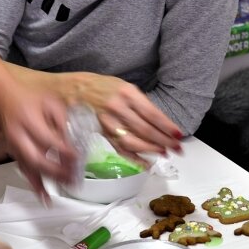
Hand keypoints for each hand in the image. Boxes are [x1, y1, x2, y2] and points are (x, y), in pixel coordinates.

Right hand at [0, 86, 75, 200]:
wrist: (6, 100)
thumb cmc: (31, 101)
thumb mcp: (51, 103)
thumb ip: (63, 121)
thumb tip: (75, 141)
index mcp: (28, 120)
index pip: (47, 139)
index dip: (63, 150)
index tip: (77, 157)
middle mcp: (18, 136)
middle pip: (36, 159)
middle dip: (56, 171)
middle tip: (74, 176)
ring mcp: (15, 148)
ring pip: (30, 169)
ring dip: (49, 181)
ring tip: (68, 186)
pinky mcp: (16, 155)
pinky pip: (25, 173)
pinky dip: (36, 187)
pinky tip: (45, 198)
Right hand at [64, 73, 182, 163]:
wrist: (70, 89)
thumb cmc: (100, 86)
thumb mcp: (123, 86)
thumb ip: (140, 103)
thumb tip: (160, 121)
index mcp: (127, 93)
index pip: (152, 114)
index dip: (167, 127)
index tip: (178, 135)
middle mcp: (117, 107)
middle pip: (145, 129)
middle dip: (164, 141)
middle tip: (177, 148)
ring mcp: (107, 122)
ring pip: (133, 141)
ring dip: (151, 150)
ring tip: (165, 153)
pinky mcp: (100, 133)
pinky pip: (119, 148)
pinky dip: (134, 157)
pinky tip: (146, 163)